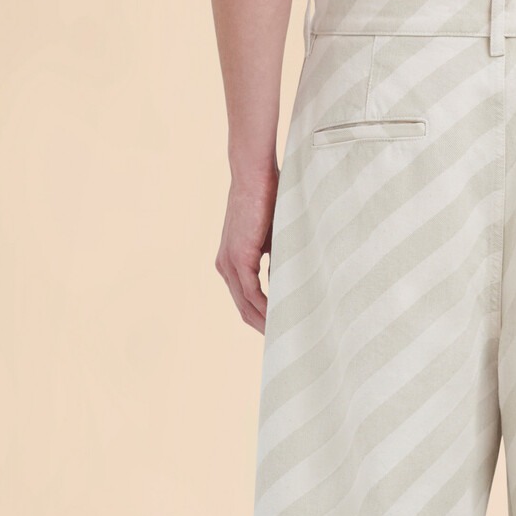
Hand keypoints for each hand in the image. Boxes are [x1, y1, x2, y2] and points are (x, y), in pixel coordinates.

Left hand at [217, 165, 278, 331]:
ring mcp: (229, 263)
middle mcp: (226, 266)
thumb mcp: (273, 237)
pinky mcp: (238, 258)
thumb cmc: (268, 198)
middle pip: (243, 308)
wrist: (254, 174)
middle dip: (263, 327)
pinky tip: (280, 318)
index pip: (245, 299)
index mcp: (232, 261)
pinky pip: (251, 293)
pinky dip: (266, 308)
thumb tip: (289, 281)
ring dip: (265, 322)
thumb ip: (276, 259)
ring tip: (286, 336)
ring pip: (246, 305)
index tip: (280, 329)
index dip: (261, 317)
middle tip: (285, 342)